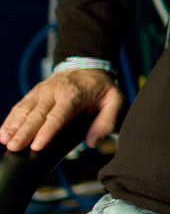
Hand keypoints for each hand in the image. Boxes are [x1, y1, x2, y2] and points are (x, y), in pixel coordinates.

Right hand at [0, 68, 122, 151]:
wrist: (87, 66)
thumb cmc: (101, 88)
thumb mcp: (115, 101)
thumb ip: (106, 121)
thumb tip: (92, 142)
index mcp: (74, 94)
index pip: (59, 115)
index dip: (47, 131)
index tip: (37, 146)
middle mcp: (55, 91)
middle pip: (37, 114)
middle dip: (25, 132)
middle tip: (15, 147)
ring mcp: (42, 91)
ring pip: (25, 110)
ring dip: (13, 126)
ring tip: (5, 141)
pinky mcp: (33, 93)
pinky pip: (19, 106)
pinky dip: (10, 119)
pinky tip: (2, 133)